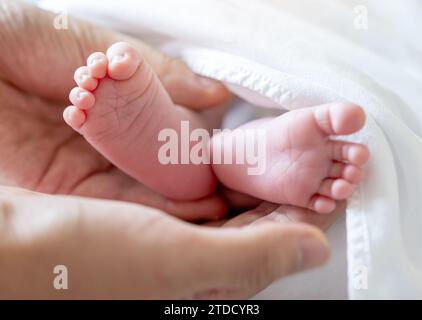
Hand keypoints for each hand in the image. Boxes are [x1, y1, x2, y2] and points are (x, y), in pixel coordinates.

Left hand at [0, 0, 229, 219]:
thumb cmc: (29, 40)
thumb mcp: (106, 51)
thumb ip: (161, 77)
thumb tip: (219, 94)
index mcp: (113, 113)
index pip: (164, 140)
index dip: (194, 153)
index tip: (227, 164)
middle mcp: (101, 147)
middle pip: (154, 173)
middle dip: (190, 186)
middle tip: (229, 197)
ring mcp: (82, 172)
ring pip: (139, 195)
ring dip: (178, 204)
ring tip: (218, 209)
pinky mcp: (61, 193)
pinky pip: (111, 207)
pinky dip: (148, 212)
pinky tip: (184, 212)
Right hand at [0, 187, 337, 298]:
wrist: (14, 246)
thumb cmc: (86, 261)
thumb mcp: (178, 259)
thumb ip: (250, 256)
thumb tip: (316, 249)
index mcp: (205, 288)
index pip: (271, 253)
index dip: (300, 222)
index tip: (322, 191)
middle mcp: (190, 273)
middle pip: (252, 236)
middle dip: (278, 204)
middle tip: (302, 169)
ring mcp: (167, 252)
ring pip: (225, 220)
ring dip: (250, 192)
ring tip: (271, 162)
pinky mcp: (147, 230)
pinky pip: (195, 208)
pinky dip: (216, 188)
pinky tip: (222, 169)